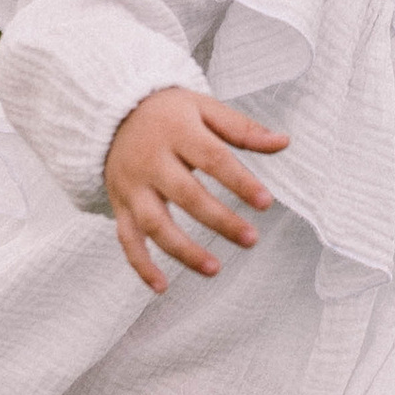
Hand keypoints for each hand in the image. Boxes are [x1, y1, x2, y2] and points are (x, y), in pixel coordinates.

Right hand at [103, 86, 288, 292]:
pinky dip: (140, 265)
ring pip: (155, 224)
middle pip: (186, 195)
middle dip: (219, 221)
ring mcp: (132, 186)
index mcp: (176, 132)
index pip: (212, 159)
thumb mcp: (204, 108)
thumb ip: (243, 128)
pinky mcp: (119, 205)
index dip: (239, 182)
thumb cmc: (168, 113)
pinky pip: (126, 239)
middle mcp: (151, 160)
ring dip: (183, 250)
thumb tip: (284, 142)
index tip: (266, 203)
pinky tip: (162, 287)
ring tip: (215, 269)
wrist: (110, 114)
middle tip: (251, 239)